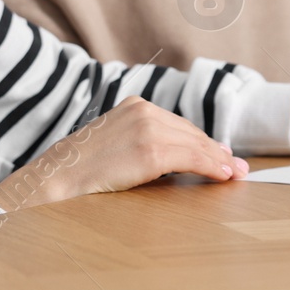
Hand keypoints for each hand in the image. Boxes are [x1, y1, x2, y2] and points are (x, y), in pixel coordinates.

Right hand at [0, 95, 247, 211]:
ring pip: (195, 144)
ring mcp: (146, 127)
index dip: (204, 142)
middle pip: (190, 133)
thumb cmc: (79, 173)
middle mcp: (142, 110)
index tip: (223, 154)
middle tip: (237, 166)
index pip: (178, 125)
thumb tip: (179, 159)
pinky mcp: (149, 148)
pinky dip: (211, 166)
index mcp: (133, 106)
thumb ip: (142, 146)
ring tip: (234, 173)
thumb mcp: (114, 147)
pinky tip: (223, 174)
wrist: (52, 183)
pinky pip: (191, 156)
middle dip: (216, 151)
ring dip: (217, 160)